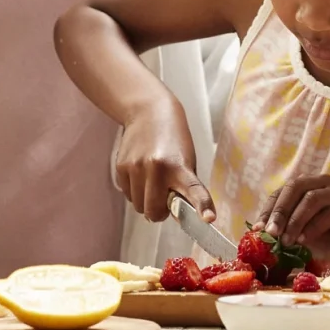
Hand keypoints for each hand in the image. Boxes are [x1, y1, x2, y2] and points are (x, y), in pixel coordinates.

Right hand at [115, 100, 213, 223]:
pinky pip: (127, 194)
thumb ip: (183, 186)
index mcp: (179, 166)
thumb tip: (181, 216)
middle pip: (153, 212)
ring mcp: (136, 168)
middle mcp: (156, 168)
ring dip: (146, 200)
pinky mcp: (121, 167)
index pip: (193, 190)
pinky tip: (141, 172)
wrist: (149, 111)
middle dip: (159, 211)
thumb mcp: (187, 158)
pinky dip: (135, 190)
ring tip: (152, 179)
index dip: (202, 205)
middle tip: (165, 197)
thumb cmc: (173, 139)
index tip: (208, 218)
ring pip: (138, 206)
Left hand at [256, 175, 329, 258]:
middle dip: (279, 210)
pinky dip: (312, 228)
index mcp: (310, 186)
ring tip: (285, 241)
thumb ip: (290, 231)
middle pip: (295, 187)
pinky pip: (327, 214)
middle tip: (269, 232)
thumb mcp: (307, 233)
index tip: (257, 229)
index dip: (269, 209)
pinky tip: (303, 241)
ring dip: (294, 220)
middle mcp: (322, 183)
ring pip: (310, 198)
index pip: (283, 191)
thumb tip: (265, 237)